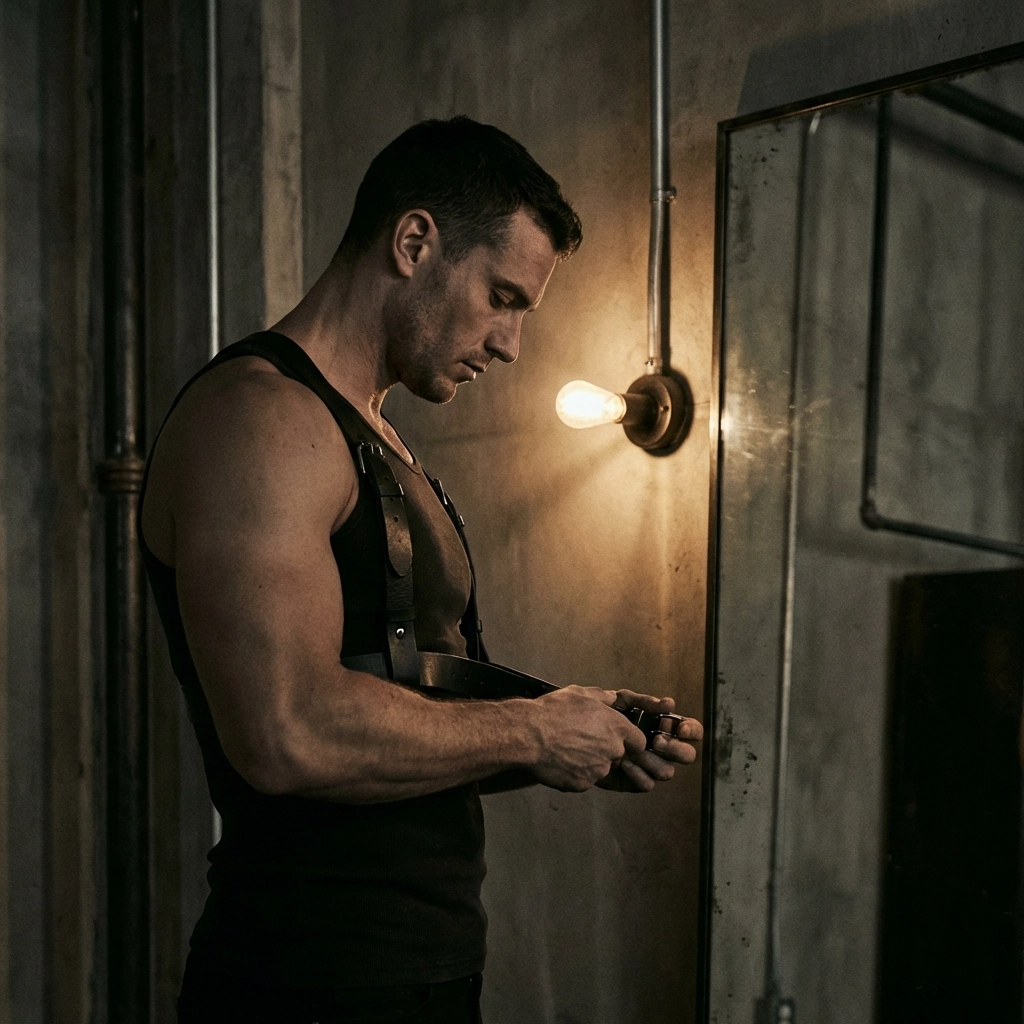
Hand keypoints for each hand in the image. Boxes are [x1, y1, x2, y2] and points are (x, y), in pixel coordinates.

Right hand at [528, 685, 647, 791]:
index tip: (615, 736)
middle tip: (584, 740)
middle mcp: (612, 750)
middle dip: (606, 749)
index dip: (629, 739)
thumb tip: (612, 698)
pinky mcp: (582, 784)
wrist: (529, 736)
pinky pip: (584, 779)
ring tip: (568, 748)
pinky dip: (576, 772)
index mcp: (616, 727)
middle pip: (618, 755)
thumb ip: (601, 696)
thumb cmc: (553, 711)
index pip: (639, 741)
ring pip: (601, 768)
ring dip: (591, 762)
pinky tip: (561, 760)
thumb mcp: (579, 693)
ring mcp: (598, 770)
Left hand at [596, 689, 702, 792]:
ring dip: (653, 761)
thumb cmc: (604, 714)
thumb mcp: (622, 700)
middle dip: (675, 749)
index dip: (691, 730)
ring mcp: (649, 766)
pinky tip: (623, 762)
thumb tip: (669, 703)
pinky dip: (637, 774)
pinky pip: (647, 784)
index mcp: (665, 728)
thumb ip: (644, 701)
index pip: (692, 732)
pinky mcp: (634, 781)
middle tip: (657, 740)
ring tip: (634, 751)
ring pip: (667, 772)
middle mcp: (662, 749)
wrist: (578, 732)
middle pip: (687, 756)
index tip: (679, 728)